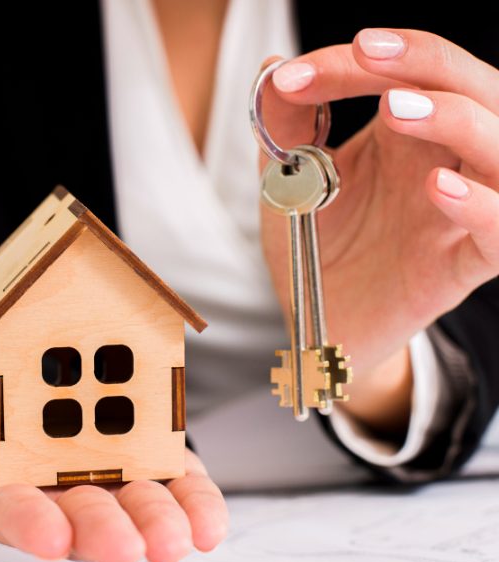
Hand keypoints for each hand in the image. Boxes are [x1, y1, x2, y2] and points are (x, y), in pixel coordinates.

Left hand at [258, 29, 498, 431]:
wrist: (322, 322)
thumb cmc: (315, 247)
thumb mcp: (289, 183)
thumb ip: (283, 129)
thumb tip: (270, 68)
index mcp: (405, 133)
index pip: (404, 71)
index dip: (351, 62)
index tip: (289, 77)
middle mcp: (444, 160)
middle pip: (472, 86)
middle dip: (423, 60)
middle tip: (365, 52)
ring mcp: (463, 209)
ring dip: (456, 116)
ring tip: (395, 109)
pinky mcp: (468, 262)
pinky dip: (482, 203)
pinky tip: (437, 188)